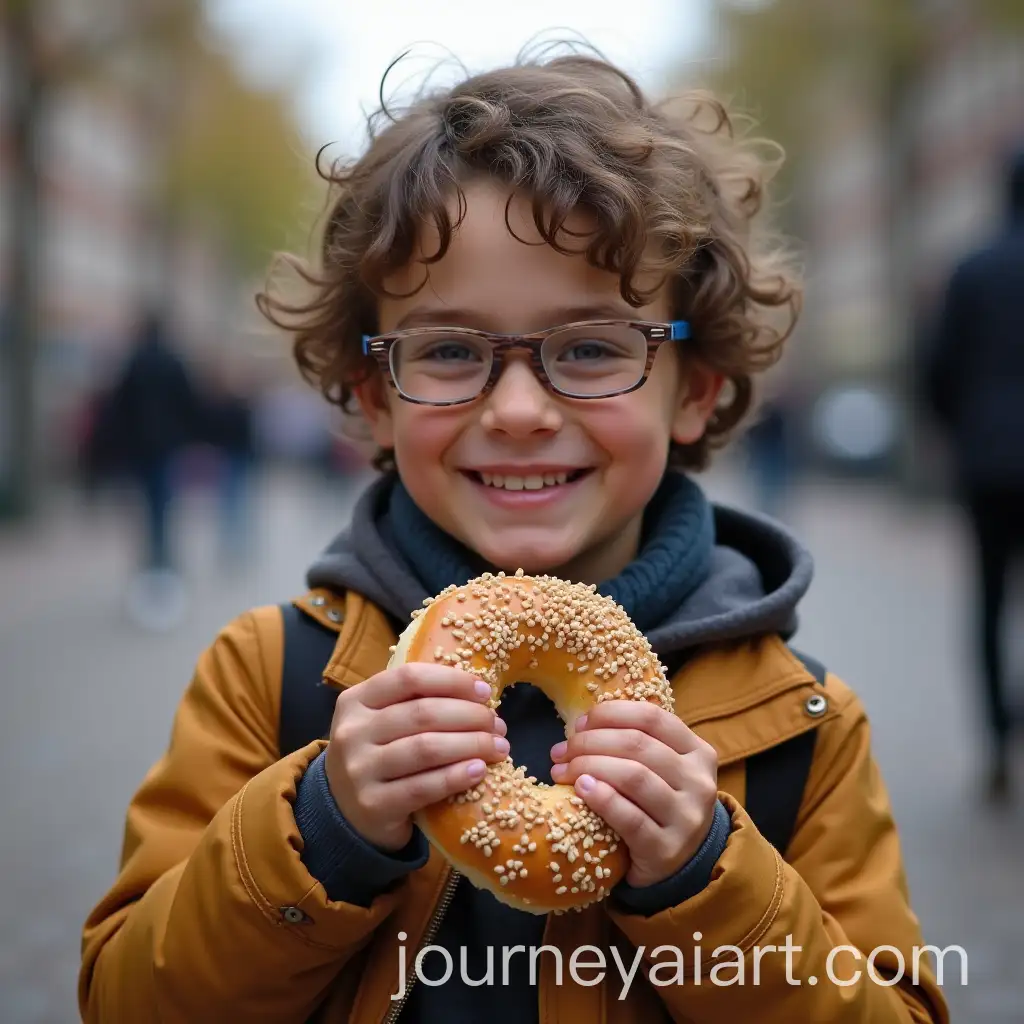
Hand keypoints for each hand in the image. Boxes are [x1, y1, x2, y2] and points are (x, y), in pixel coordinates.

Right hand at [325, 663, 508, 850]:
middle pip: (423, 713)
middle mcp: (353, 732)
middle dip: (471, 716)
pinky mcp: (373, 805)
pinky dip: (456, 776)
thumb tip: (478, 694)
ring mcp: (360, 770)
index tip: (485, 692)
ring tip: (498, 747)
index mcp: (356, 701)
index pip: (409, 678)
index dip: (453, 681)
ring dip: (472, 745)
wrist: (343, 815)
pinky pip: (424, 787)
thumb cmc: (376, 756)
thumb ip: (414, 702)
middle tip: (497, 724)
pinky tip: (479, 771)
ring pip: (427, 749)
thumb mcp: (380, 721)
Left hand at [549, 700, 717, 887]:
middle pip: (636, 745)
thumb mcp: (664, 769)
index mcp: (698, 752)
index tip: (580, 723)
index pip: (652, 718)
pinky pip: (630, 818)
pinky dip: (601, 798)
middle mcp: (698, 782)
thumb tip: (582, 724)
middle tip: (561, 751)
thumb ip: (638, 743)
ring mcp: (686, 817)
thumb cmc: (661, 804)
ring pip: (633, 776)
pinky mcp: (666, 849)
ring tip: (562, 771)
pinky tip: (580, 789)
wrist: (683, 865)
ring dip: (589, 767)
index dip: (610, 714)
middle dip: (589, 742)